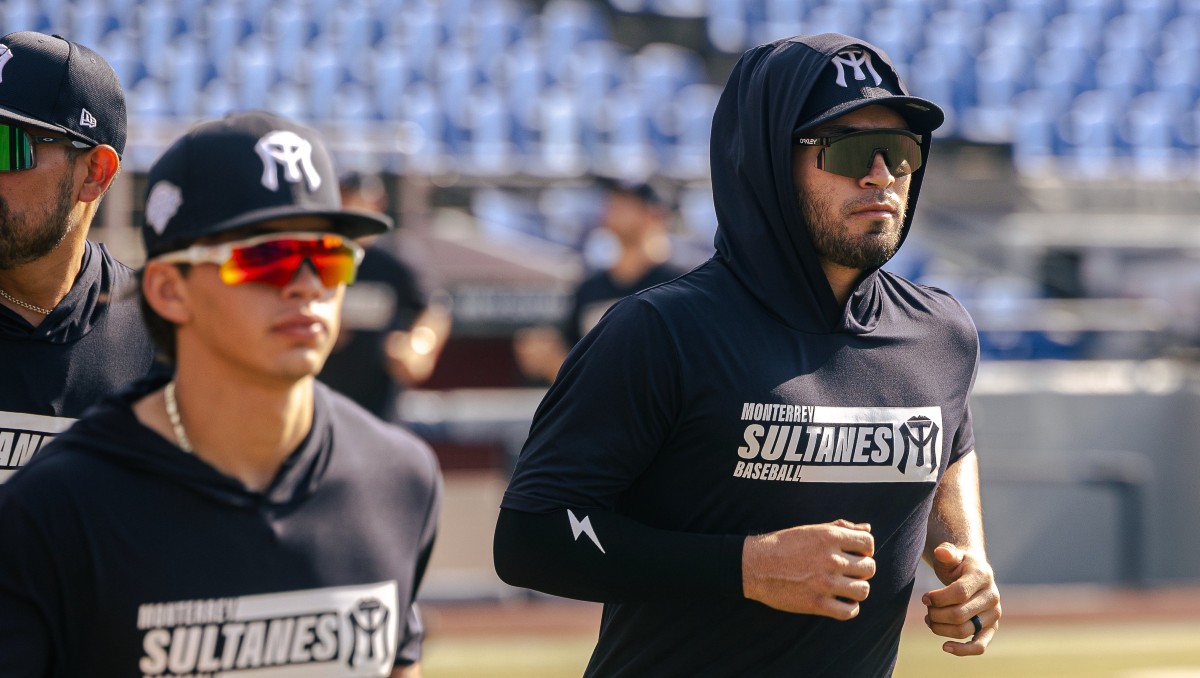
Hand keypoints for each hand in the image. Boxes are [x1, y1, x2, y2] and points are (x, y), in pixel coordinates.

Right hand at [742, 519, 874, 618]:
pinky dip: (849, 608)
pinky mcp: (817, 603)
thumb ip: (840, 527)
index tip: (855, 554)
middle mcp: (831, 559)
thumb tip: (867, 528)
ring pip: (863, 590)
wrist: (754, 566)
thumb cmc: (782, 545)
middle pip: (869, 568)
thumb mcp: (810, 529)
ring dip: (857, 589)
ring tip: (846, 587)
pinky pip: (849, 611)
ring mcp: (825, 583)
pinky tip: (841, 602)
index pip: (868, 543)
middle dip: (862, 569)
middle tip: (849, 572)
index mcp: (829, 537)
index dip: (865, 549)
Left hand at [922, 543, 1000, 655]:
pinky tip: (945, 647)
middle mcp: (992, 597)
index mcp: (982, 576)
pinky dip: (963, 650)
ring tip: (930, 621)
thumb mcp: (951, 554)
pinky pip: (980, 645)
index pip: (959, 593)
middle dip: (936, 614)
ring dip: (941, 629)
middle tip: (927, 610)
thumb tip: (941, 553)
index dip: (938, 598)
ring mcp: (993, 614)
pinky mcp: (991, 628)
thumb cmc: (957, 564)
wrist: (972, 572)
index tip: (925, 598)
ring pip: (965, 630)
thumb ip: (946, 553)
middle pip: (959, 614)